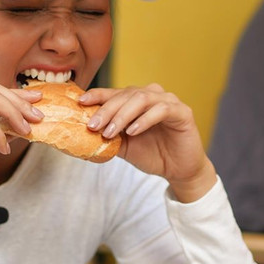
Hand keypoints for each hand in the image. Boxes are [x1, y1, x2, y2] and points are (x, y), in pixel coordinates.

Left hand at [80, 84, 216, 201]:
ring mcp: (169, 101)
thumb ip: (108, 135)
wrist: (178, 170)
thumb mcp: (124, 145)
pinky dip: (144, 120)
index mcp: (137, 100)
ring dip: (122, 115)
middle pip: (126, 94)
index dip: (97, 95)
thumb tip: (81, 133)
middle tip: (93, 125)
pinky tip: (133, 131)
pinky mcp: (183, 112)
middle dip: (107, 109)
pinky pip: (161, 110)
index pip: (115, 92)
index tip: (81, 102)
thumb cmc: (152, 154)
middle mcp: (153, 95)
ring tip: (110, 132)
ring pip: (142, 98)